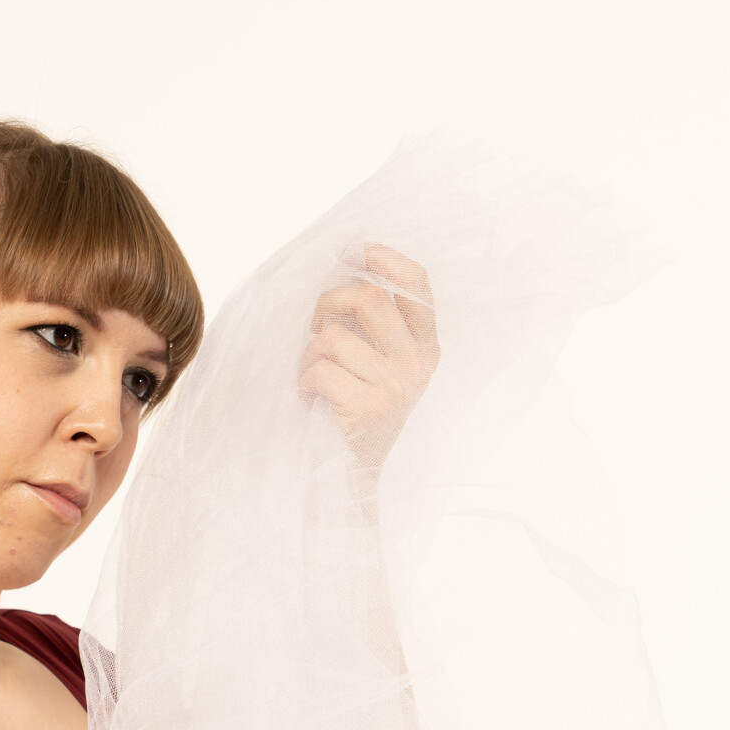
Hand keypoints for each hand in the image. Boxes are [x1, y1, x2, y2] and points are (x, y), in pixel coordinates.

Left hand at [298, 244, 439, 467]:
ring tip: (313, 378)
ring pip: (334, 336)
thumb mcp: (377, 365)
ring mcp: (395, 387)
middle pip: (368, 297)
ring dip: (309, 354)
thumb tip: (346, 264)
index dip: (383, 257)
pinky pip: (320, 369)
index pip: (416, 283)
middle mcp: (417, 365)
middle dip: (328, 302)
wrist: (351, 479)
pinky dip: (304, 380)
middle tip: (315, 326)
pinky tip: (311, 398)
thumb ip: (373, 324)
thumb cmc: (354, 413)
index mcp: (425, 348)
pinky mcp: (367, 408)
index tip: (352, 250)